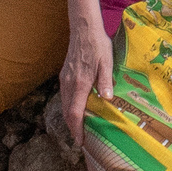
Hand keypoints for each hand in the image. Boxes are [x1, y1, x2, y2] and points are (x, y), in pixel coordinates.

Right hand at [59, 22, 112, 146]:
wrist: (83, 29)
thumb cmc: (98, 45)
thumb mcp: (107, 62)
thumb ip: (106, 81)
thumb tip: (108, 99)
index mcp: (80, 83)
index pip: (75, 113)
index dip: (77, 129)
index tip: (80, 141)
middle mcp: (69, 84)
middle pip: (67, 112)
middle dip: (73, 128)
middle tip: (81, 141)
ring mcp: (65, 79)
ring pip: (64, 105)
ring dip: (70, 119)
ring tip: (79, 129)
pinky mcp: (64, 75)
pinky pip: (64, 96)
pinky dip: (68, 108)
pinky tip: (76, 110)